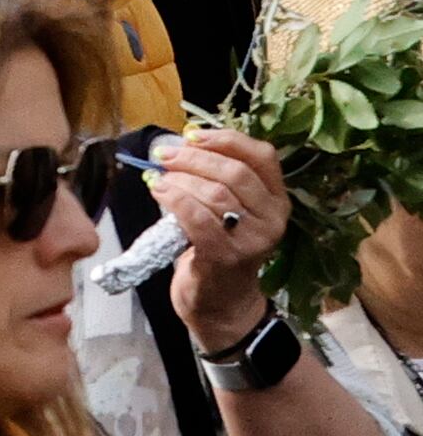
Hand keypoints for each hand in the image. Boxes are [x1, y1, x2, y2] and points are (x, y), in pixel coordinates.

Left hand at [157, 122, 296, 343]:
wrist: (220, 300)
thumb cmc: (218, 244)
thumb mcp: (228, 208)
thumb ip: (218, 177)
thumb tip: (184, 143)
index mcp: (277, 199)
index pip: (263, 156)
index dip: (226, 139)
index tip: (193, 135)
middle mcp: (273, 218)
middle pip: (235, 172)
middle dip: (194, 158)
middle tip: (164, 156)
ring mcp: (254, 240)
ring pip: (216, 194)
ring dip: (180, 179)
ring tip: (159, 178)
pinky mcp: (227, 256)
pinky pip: (199, 218)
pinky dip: (174, 199)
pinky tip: (158, 191)